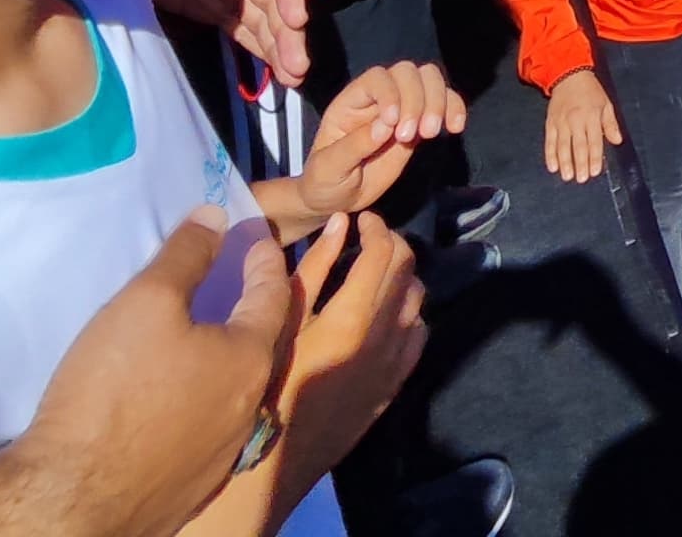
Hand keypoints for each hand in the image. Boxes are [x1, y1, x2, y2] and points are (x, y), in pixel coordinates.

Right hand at [15, 208, 294, 536]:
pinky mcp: (190, 483)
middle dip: (250, 306)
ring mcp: (222, 453)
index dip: (263, 257)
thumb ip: (186, 256)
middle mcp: (249, 409)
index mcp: (249, 361)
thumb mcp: (147, 303)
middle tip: (233, 279)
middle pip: (259, 343)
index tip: (253, 235)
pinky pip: (206, 428)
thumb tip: (216, 218)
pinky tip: (172, 395)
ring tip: (200, 333)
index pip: (273, 294)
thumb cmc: (114, 391)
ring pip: (233, 389)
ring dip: (223, 357)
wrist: (71, 501)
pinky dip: (199, 398)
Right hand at [269, 213, 427, 508]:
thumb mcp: (280, 322)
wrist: (271, 461)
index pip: (383, 252)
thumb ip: (312, 270)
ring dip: (402, 277)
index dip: (376, 226)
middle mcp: (384, 336)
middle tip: (370, 238)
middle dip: (393, 244)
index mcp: (352, 317)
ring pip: (418, 302)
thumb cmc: (263, 385)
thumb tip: (339, 225)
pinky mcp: (394, 386)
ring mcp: (394, 364)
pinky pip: (417, 338)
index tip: (362, 219)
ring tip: (376, 273)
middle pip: (407, 270)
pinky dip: (408, 315)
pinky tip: (385, 314)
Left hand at [292, 62, 462, 220]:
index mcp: (351, 102)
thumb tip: (384, 127)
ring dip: (438, 102)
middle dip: (417, 99)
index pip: (377, 78)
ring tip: (432, 133)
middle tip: (416, 134)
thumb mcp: (327, 169)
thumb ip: (352, 147)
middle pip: (407, 72)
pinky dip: (454, 108)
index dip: (390, 93)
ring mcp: (402, 108)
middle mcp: (378, 98)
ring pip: (429, 80)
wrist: (337, 201)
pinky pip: (444, 102)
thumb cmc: (324, 182)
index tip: (393, 124)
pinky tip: (455, 127)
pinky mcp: (420, 124)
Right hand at [544, 69, 624, 181]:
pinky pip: (549, 141)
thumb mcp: (606, 104)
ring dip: (565, 162)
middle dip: (580, 163)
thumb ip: (610, 124)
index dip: (595, 157)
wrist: (569, 75)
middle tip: (581, 179)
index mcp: (592, 115)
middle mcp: (576, 120)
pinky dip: (550, 155)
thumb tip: (617, 141)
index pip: (594, 140)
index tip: (595, 171)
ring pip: (563, 145)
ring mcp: (561, 122)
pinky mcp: (550, 123)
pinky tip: (552, 166)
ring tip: (567, 176)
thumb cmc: (590, 91)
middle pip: (578, 145)